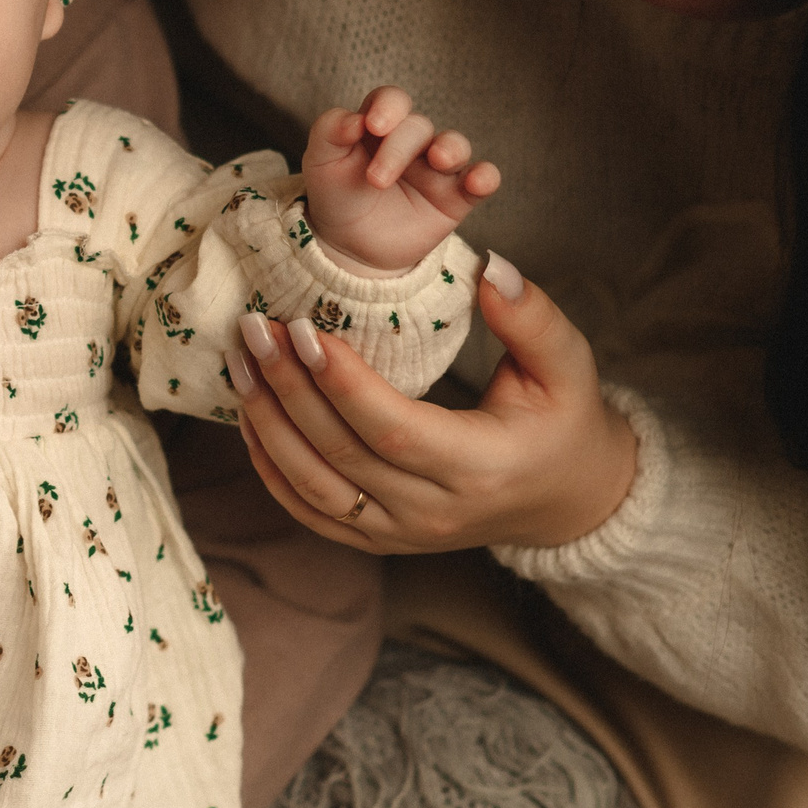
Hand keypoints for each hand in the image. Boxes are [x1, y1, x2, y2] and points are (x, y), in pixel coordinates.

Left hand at [231, 254, 637, 553]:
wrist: (566, 500)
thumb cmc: (564, 422)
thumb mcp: (567, 365)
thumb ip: (530, 316)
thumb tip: (488, 267)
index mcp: (482, 468)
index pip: (393, 429)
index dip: (340, 382)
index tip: (301, 327)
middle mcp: (435, 513)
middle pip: (340, 455)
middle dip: (287, 389)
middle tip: (253, 330)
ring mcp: (402, 534)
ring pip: (314, 488)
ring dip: (267, 424)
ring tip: (240, 362)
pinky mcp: (378, 541)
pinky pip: (310, 511)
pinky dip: (270, 466)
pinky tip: (250, 414)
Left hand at [300, 86, 499, 273]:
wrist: (349, 245)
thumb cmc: (336, 195)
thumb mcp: (320, 164)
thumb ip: (329, 133)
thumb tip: (353, 119)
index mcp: (379, 125)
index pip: (392, 100)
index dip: (388, 106)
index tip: (373, 125)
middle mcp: (412, 141)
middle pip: (417, 127)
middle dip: (398, 149)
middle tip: (376, 180)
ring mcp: (437, 168)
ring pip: (455, 145)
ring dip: (451, 147)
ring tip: (439, 160)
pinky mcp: (456, 197)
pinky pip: (480, 179)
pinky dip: (485, 177)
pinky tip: (478, 181)